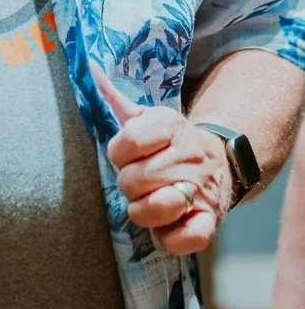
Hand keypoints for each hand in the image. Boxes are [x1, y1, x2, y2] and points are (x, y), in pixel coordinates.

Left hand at [93, 65, 229, 254]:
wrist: (218, 161)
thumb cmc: (170, 142)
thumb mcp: (149, 117)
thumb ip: (117, 100)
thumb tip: (90, 70)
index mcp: (171, 126)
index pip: (127, 141)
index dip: (118, 154)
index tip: (126, 155)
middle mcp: (189, 156)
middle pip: (133, 180)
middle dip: (128, 184)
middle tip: (140, 180)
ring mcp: (202, 189)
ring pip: (156, 208)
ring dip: (143, 211)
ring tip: (148, 201)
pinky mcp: (211, 219)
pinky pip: (188, 238)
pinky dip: (170, 238)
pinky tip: (165, 226)